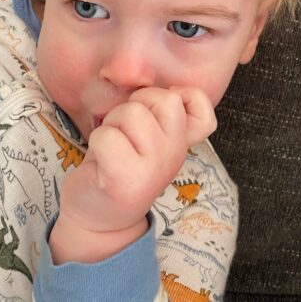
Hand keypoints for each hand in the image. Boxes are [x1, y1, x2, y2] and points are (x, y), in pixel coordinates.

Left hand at [50, 86, 216, 261]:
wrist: (97, 219)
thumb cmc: (119, 162)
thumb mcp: (147, 135)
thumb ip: (158, 112)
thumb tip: (156, 82)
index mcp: (181, 140)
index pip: (203, 107)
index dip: (184, 95)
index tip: (159, 111)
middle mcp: (174, 153)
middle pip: (165, 99)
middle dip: (137, 104)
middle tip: (126, 129)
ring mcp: (154, 168)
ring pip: (132, 113)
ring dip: (113, 123)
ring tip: (112, 146)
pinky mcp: (126, 178)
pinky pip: (106, 136)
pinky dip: (97, 142)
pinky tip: (101, 162)